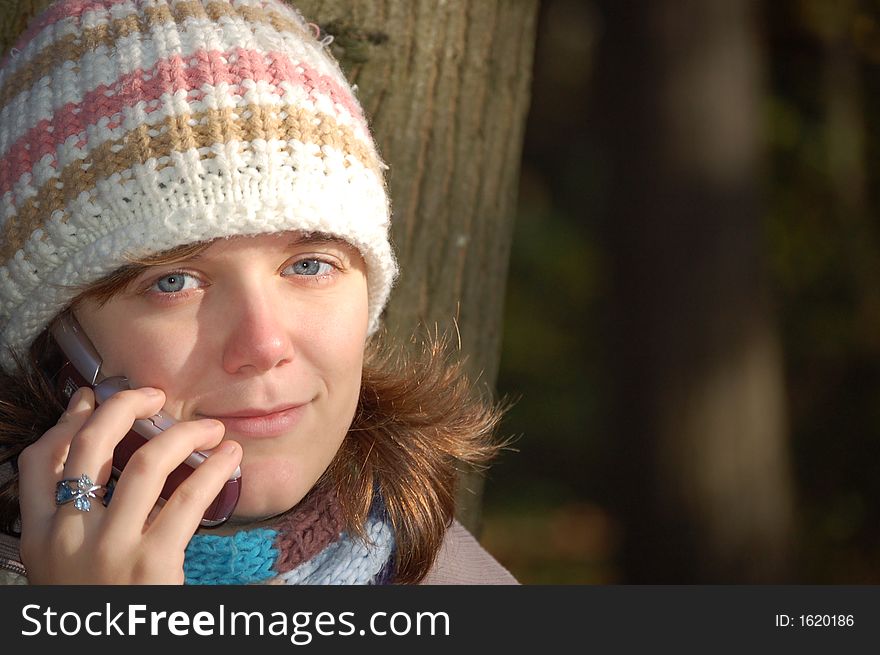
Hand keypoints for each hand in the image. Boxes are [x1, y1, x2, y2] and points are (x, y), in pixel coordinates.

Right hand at [17, 386, 241, 583]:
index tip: (92, 399)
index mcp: (41, 537)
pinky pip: (188, 499)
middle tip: (155, 395)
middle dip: (124, 405)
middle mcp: (68, 537)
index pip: (39, 460)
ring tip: (211, 428)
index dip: (67, 421)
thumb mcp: (66, 564)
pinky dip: (215, 470)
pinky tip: (231, 459)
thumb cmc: (100, 605)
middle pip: (91, 445)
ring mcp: (110, 550)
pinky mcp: (153, 564)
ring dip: (184, 432)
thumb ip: (78, 514)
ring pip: (147, 462)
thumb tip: (101, 453)